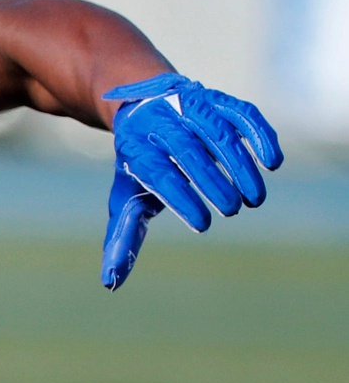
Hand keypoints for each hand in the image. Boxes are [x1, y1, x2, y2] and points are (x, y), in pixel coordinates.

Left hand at [99, 73, 282, 289]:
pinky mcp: (218, 100)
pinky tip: (272, 163)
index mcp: (136, 148)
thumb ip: (123, 236)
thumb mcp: (127, 195)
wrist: (143, 105)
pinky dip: (259, 135)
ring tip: (254, 199)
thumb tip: (109, 282)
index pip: (158, 173)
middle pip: (188, 152)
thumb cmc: (140, 162)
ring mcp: (190, 108)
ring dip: (240, 166)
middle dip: (213, 182)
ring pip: (218, 133)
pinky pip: (241, 113)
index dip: (181, 197)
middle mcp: (161, 124)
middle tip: (231, 211)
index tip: (203, 225)